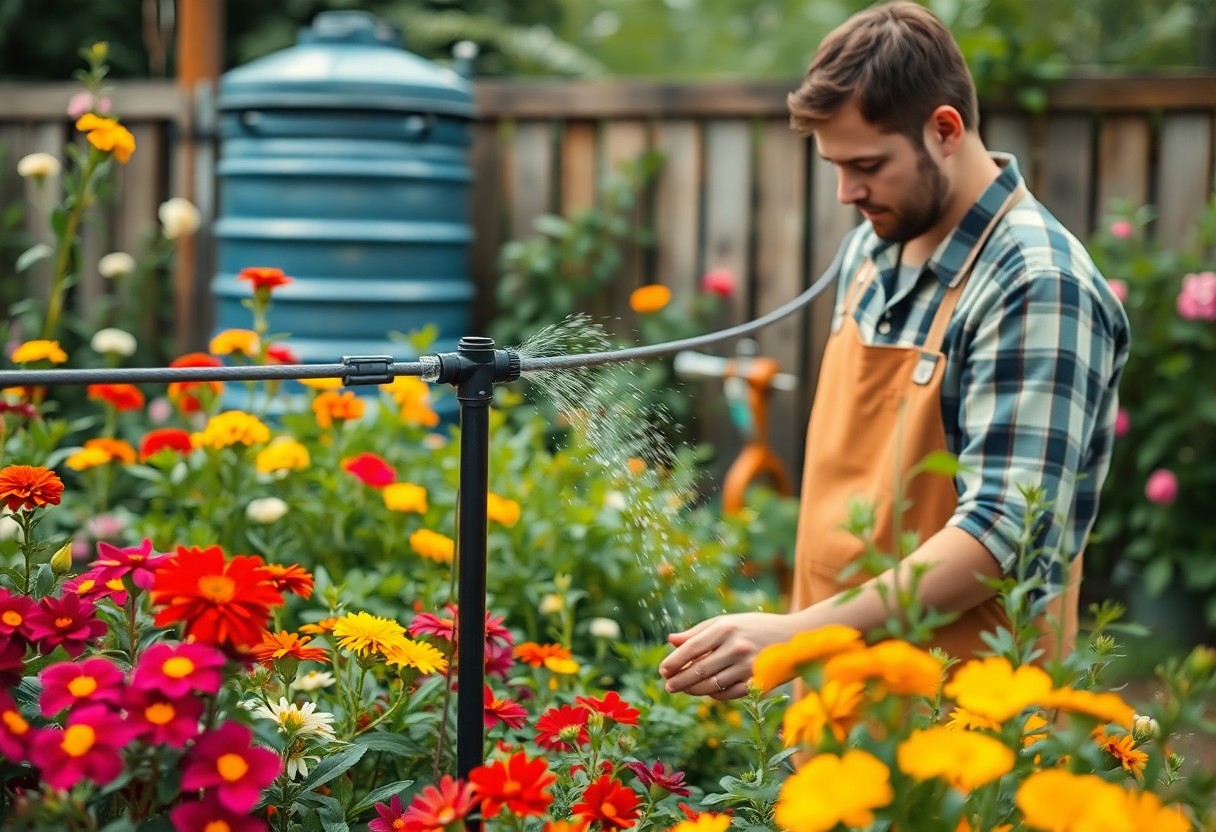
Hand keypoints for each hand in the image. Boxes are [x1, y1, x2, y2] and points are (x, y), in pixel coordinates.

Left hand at [659, 612, 793, 699]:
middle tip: (669, 686)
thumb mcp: (728, 622)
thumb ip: (698, 632)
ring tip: (684, 689)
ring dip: (694, 690)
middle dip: (679, 681)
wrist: (795, 637)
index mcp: (726, 628)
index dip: (674, 662)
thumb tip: (670, 640)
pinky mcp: (758, 683)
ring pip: (712, 685)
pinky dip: (715, 695)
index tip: (662, 671)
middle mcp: (736, 647)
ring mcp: (748, 666)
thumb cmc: (755, 627)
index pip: (691, 648)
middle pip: (698, 670)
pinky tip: (708, 692)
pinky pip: (729, 694)